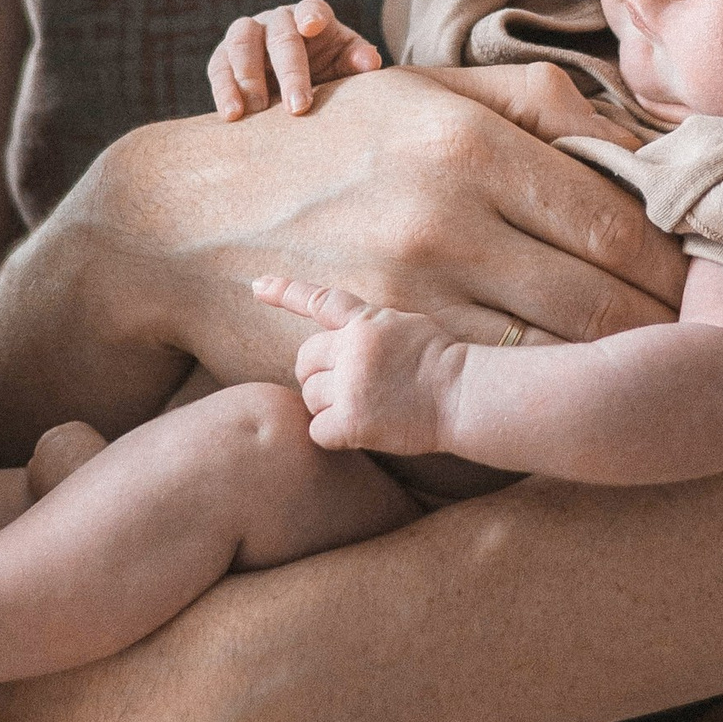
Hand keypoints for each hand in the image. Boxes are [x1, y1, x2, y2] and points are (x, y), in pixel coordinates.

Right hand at [90, 64, 685, 390]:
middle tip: (706, 343)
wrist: (187, 216)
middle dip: (663, 325)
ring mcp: (411, 286)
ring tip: (658, 378)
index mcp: (470, 138)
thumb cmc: (328, 143)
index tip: (708, 281)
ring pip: (558, 349)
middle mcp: (447, 210)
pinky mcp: (380, 347)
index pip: (617, 217)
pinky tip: (577, 397)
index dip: (677, 260)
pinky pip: (494, 384)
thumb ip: (539, 108)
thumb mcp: (426, 93)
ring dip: (618, 371)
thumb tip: (647, 144)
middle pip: (601, 291)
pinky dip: (547, 396)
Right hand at [208, 0, 382, 119]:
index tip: (312, 26)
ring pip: (241, 43)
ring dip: (247, 77)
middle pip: (279, 35)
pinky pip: (218, 67)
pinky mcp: (223, 56)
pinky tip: (232, 114)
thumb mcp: (343, 63)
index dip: (311, 15)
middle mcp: (277, 20)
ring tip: (256, 110)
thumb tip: (370, 62)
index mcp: (310, 16)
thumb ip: (357, 60)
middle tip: (298, 107)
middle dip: (289, 71)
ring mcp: (247, 34)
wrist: (291, 82)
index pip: (312, 9)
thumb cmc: (325, 68)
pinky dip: (223, 89)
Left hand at [254, 274, 468, 454]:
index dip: (285, 292)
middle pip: (304, 361)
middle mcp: (352, 349)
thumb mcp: (405, 326)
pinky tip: (360, 430)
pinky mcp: (353, 421)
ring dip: (328, 405)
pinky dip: (333, 434)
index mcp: (367, 322)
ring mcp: (351, 386)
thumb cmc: (443, 363)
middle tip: (346, 388)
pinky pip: (317, 430)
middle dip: (317, 375)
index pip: (319, 301)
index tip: (258, 286)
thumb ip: (369, 328)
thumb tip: (342, 338)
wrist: (464, 395)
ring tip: (365, 407)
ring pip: (309, 397)